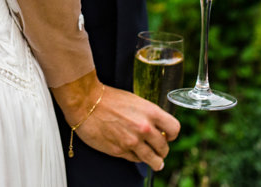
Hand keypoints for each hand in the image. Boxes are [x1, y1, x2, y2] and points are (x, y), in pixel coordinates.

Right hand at [51, 72, 178, 171]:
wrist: (86, 102)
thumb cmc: (108, 99)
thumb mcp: (135, 101)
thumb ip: (148, 115)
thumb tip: (157, 128)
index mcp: (150, 112)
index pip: (174, 129)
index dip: (172, 135)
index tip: (168, 136)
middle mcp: (144, 128)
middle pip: (164, 148)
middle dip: (162, 150)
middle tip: (158, 149)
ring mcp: (132, 141)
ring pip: (154, 160)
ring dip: (155, 161)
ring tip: (155, 161)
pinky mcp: (119, 151)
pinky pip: (135, 160)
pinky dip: (136, 158)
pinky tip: (134, 152)